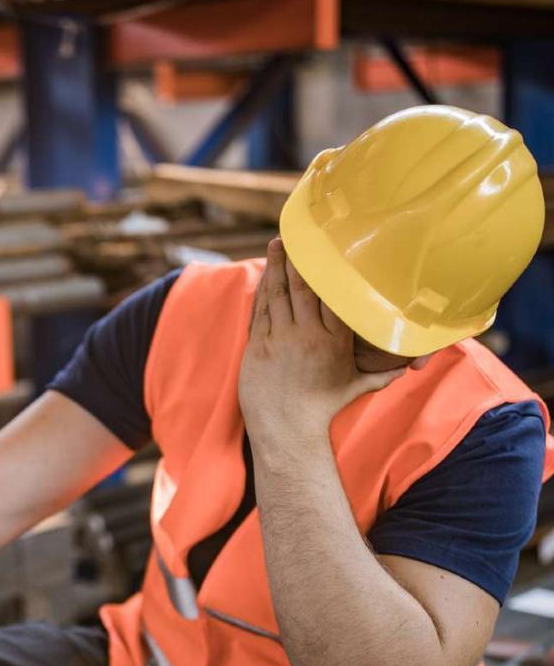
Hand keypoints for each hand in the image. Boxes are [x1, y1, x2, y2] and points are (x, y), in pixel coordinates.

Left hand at [238, 238, 406, 449]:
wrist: (287, 431)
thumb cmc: (322, 410)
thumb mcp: (356, 389)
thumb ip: (382, 375)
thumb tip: (408, 369)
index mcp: (334, 341)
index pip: (331, 296)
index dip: (326, 270)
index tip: (326, 249)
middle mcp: (307, 336)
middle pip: (303, 287)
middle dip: (298, 258)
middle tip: (295, 234)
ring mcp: (279, 340)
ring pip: (278, 294)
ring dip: (277, 266)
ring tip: (278, 243)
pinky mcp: (257, 347)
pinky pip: (260, 310)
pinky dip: (262, 290)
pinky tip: (265, 275)